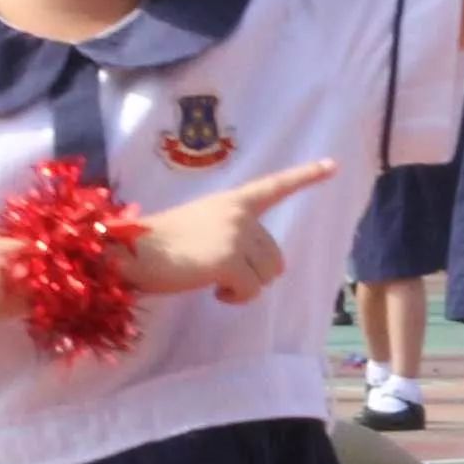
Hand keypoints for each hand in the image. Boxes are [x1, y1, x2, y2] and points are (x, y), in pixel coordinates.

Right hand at [126, 159, 331, 302]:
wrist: (130, 252)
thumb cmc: (159, 244)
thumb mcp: (200, 226)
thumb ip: (231, 233)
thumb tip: (254, 265)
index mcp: (232, 201)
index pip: (275, 186)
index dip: (306, 176)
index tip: (332, 166)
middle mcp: (239, 214)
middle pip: (275, 256)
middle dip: (254, 273)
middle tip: (220, 274)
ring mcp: (235, 235)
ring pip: (266, 276)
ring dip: (244, 287)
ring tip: (213, 280)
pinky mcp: (228, 260)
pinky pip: (250, 291)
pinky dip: (234, 298)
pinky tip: (211, 290)